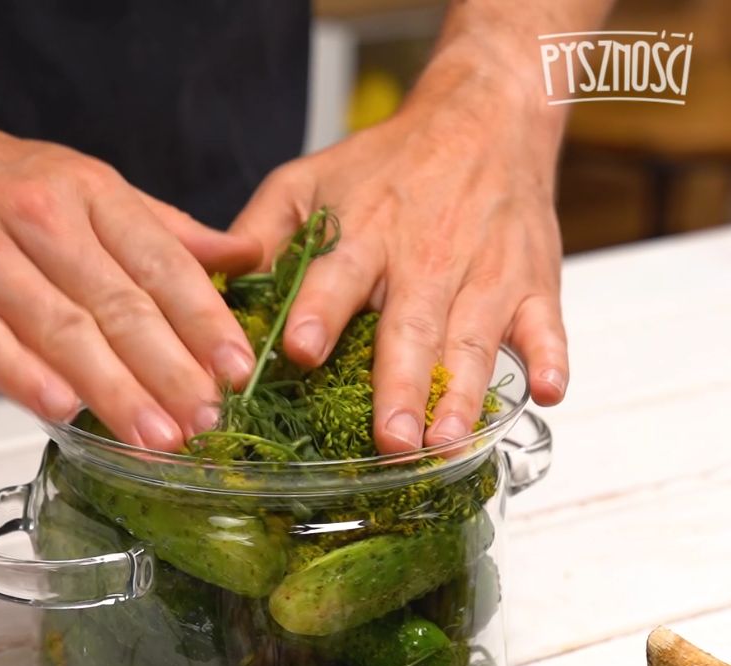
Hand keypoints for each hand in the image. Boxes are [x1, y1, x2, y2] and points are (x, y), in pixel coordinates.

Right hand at [0, 73, 259, 448]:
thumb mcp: (83, 185)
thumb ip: (163, 229)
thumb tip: (243, 254)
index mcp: (88, 192)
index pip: (163, 263)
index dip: (205, 321)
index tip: (239, 368)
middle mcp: (38, 218)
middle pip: (119, 304)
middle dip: (171, 369)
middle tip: (207, 417)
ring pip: (59, 329)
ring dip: (114, 390)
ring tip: (156, 436)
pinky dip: (23, 376)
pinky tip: (63, 412)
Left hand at [232, 47, 568, 454]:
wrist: (484, 119)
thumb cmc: (388, 162)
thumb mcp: (309, 178)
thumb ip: (260, 227)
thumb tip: (217, 281)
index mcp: (366, 233)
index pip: (338, 275)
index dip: (319, 311)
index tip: (301, 349)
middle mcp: (426, 257)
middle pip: (411, 326)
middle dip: (400, 385)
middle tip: (391, 439)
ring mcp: (485, 272)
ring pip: (473, 339)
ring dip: (464, 393)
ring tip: (448, 443)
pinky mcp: (532, 281)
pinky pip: (546, 324)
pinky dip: (551, 357)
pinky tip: (547, 392)